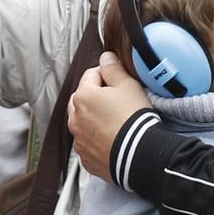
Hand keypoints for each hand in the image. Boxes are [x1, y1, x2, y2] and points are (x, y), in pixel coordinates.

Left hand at [67, 53, 152, 180]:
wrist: (139, 154)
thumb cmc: (133, 117)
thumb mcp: (128, 85)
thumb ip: (113, 68)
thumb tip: (106, 57)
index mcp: (82, 96)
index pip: (91, 75)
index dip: (107, 76)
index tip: (120, 83)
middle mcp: (74, 118)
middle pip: (82, 99)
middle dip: (96, 97)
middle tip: (117, 102)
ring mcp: (79, 140)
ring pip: (82, 122)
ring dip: (93, 119)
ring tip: (115, 122)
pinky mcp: (85, 157)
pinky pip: (88, 143)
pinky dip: (96, 140)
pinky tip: (112, 139)